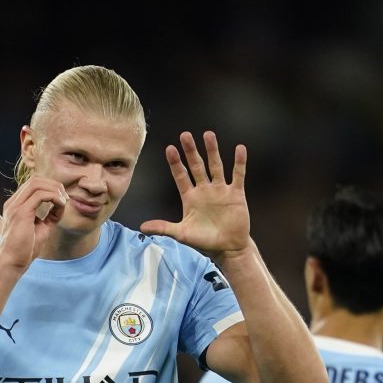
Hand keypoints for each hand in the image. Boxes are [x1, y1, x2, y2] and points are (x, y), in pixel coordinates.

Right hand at [0, 177, 67, 269]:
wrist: (12, 263)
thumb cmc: (25, 249)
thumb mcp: (41, 228)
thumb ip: (50, 216)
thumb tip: (61, 205)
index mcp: (15, 205)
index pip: (33, 184)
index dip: (50, 186)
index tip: (63, 198)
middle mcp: (13, 203)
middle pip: (35, 179)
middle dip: (54, 185)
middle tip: (65, 197)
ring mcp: (15, 206)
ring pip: (37, 183)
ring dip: (55, 189)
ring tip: (64, 201)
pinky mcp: (21, 213)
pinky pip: (40, 195)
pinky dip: (54, 197)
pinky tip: (61, 205)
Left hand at [140, 131, 249, 261]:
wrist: (228, 248)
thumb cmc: (204, 241)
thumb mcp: (182, 234)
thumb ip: (163, 228)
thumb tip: (142, 227)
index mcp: (190, 197)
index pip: (181, 176)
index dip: (175, 163)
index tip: (170, 149)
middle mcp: (204, 190)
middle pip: (197, 166)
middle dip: (191, 151)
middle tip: (185, 135)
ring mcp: (220, 190)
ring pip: (216, 166)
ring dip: (212, 151)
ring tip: (208, 135)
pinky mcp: (236, 194)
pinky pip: (238, 175)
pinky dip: (239, 163)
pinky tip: (240, 149)